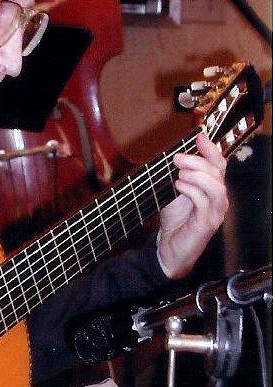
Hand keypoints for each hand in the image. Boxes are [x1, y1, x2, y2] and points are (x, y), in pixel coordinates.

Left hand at [157, 133, 227, 278]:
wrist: (168, 249)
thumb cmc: (174, 221)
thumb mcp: (174, 192)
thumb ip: (178, 175)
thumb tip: (173, 155)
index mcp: (212, 188)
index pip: (218, 164)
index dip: (210, 149)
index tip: (198, 136)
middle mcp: (218, 199)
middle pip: (217, 172)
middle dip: (197, 161)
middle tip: (177, 158)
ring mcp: (215, 212)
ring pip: (216, 187)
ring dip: (197, 175)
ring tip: (179, 174)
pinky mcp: (207, 224)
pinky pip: (205, 202)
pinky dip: (192, 191)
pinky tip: (179, 186)